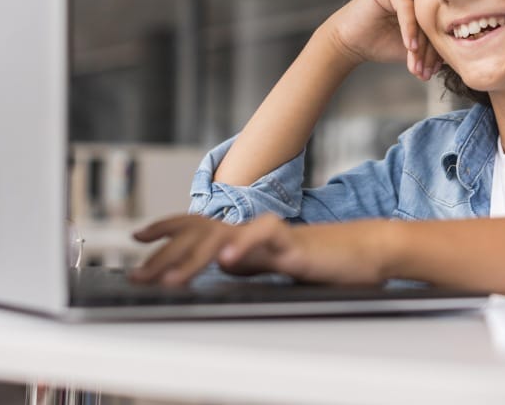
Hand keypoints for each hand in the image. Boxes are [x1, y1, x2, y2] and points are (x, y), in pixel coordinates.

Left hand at [130, 213, 394, 286]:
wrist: (366, 251)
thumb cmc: (325, 262)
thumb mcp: (277, 265)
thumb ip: (249, 263)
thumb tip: (220, 266)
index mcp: (247, 237)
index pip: (199, 225)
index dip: (167, 227)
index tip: (137, 237)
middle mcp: (253, 232)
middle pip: (200, 233)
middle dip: (164, 255)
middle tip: (139, 276)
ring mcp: (272, 236)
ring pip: (224, 236)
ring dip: (192, 258)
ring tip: (170, 279)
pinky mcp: (295, 245)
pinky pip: (265, 238)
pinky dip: (244, 247)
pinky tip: (227, 261)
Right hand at [323, 0, 440, 80]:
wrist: (349, 43)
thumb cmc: (380, 44)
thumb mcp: (412, 50)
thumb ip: (432, 50)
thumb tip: (456, 59)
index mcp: (425, 6)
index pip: (439, 29)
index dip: (437, 53)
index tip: (433, 73)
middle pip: (432, 23)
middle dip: (429, 53)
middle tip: (425, 73)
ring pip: (421, 17)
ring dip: (420, 46)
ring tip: (416, 66)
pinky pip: (407, 8)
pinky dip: (409, 30)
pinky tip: (409, 47)